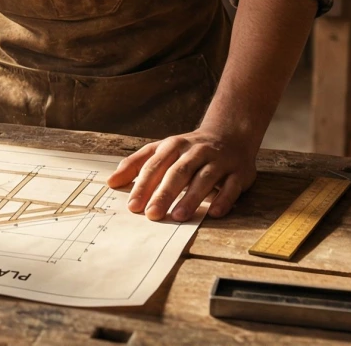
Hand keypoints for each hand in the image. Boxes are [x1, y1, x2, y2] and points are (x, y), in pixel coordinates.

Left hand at [105, 128, 258, 221]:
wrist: (229, 134)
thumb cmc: (188, 149)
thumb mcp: (161, 150)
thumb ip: (136, 164)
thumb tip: (111, 182)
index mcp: (174, 146)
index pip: (156, 166)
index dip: (144, 185)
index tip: (133, 205)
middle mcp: (196, 152)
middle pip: (178, 172)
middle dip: (164, 193)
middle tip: (152, 214)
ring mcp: (219, 161)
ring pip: (204, 178)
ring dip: (191, 197)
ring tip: (178, 216)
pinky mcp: (239, 173)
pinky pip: (232, 187)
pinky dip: (224, 199)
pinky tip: (214, 212)